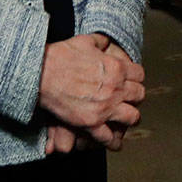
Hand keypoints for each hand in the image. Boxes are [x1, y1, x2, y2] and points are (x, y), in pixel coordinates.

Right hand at [38, 33, 144, 149]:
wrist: (42, 73)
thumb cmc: (61, 56)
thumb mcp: (85, 41)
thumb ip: (100, 42)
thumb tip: (106, 41)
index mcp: (116, 67)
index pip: (140, 75)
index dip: (136, 77)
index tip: (131, 80)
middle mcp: (116, 88)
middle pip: (139, 96)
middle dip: (135, 97)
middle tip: (129, 99)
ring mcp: (105, 107)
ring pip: (132, 117)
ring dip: (130, 118)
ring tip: (125, 119)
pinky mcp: (91, 122)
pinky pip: (109, 136)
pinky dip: (111, 140)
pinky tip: (112, 140)